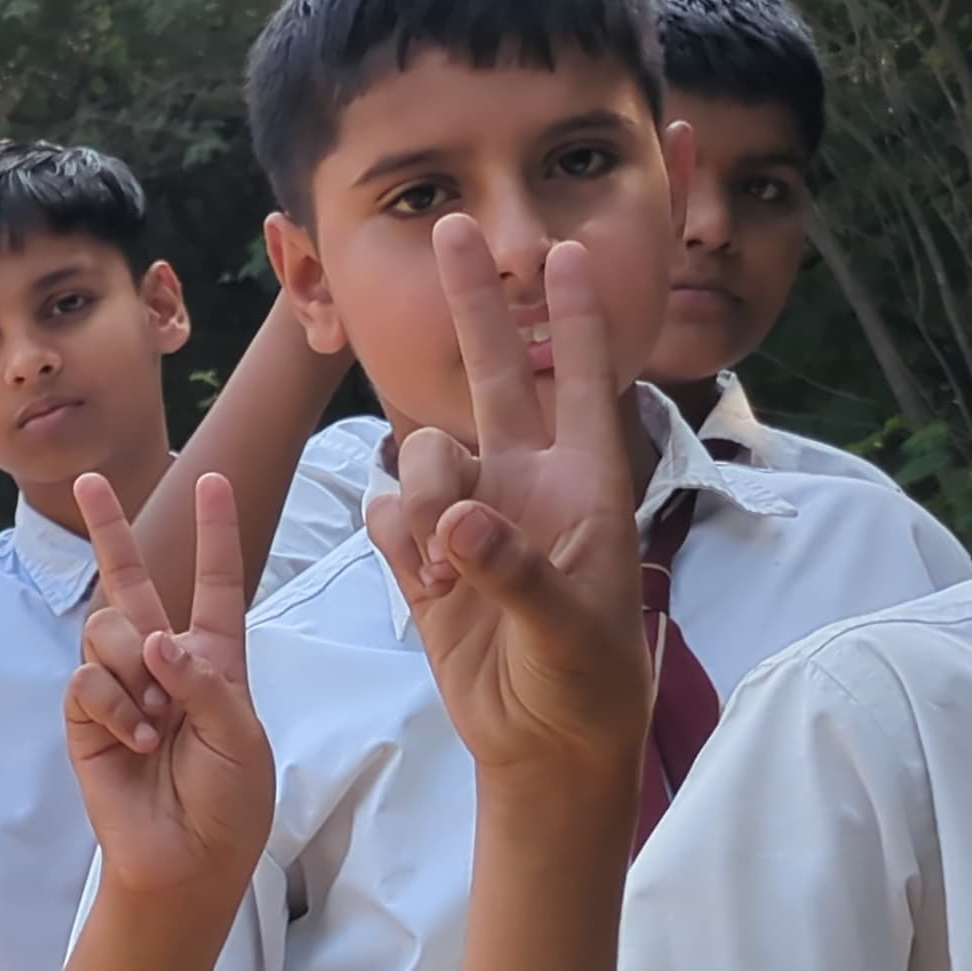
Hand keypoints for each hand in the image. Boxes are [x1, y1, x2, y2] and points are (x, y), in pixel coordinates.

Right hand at [68, 470, 274, 896]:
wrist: (187, 862)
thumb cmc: (229, 803)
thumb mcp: (240, 734)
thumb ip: (202, 679)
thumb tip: (152, 639)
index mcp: (214, 661)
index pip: (215, 585)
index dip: (215, 534)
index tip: (211, 481)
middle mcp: (162, 666)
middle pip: (131, 583)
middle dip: (110, 530)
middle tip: (88, 480)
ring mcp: (120, 691)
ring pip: (106, 631)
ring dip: (132, 668)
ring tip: (156, 722)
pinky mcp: (86, 721)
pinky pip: (86, 682)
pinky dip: (114, 706)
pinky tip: (137, 740)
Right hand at [367, 218, 649, 779]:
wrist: (542, 739)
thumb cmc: (585, 677)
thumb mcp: (568, 625)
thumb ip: (511, 567)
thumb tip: (455, 521)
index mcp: (583, 483)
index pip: (583, 380)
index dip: (576, 317)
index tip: (565, 251)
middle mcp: (525, 483)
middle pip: (495, 374)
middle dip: (472, 306)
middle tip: (452, 231)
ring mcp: (472, 516)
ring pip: (422, 456)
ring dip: (420, 501)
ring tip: (442, 570)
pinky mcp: (423, 556)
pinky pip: (385, 513)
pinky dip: (394, 539)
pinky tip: (423, 583)